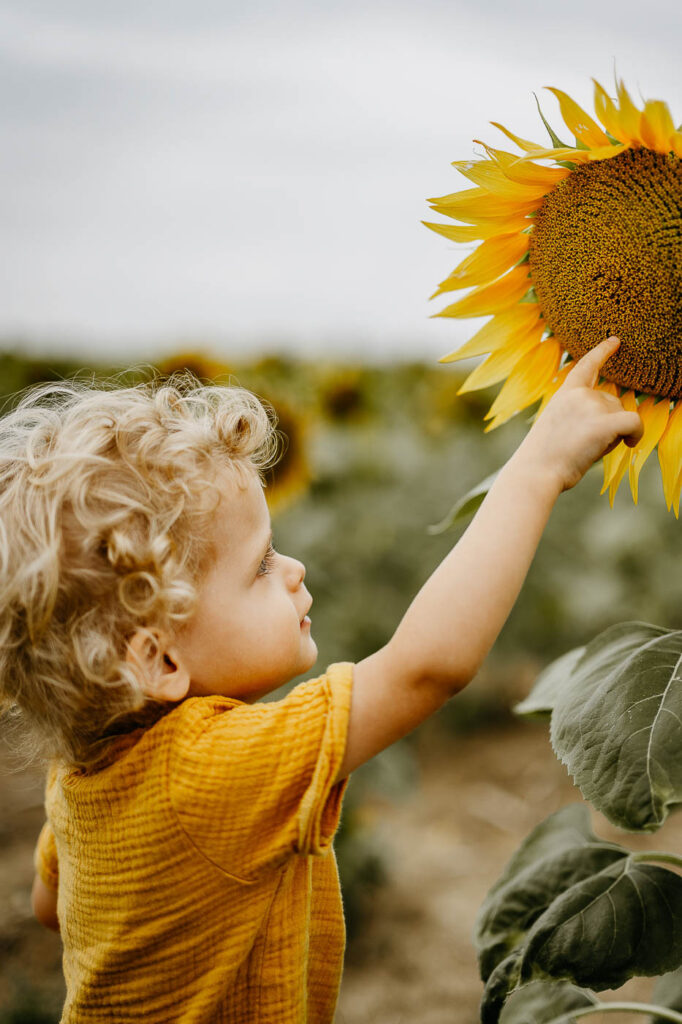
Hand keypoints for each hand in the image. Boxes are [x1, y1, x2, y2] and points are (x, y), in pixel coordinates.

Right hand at [515, 336, 643, 493]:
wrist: (536, 472)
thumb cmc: (543, 458)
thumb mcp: (556, 426)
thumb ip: (579, 414)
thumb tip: (615, 418)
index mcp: (564, 394)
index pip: (586, 366)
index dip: (602, 352)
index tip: (614, 341)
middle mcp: (579, 395)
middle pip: (612, 401)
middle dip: (609, 422)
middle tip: (586, 444)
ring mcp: (591, 406)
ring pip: (621, 414)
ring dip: (615, 432)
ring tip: (591, 449)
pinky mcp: (604, 423)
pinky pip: (634, 422)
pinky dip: (636, 434)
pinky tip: (630, 444)